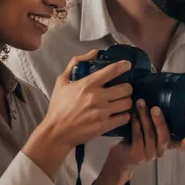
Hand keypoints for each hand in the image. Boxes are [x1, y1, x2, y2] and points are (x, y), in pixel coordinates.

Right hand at [24, 51, 132, 176]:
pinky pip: (124, 118)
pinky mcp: (105, 125)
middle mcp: (97, 96)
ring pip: (127, 103)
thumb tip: (95, 52)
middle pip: (126, 88)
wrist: (56, 131)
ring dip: (126, 102)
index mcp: (87, 84)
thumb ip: (76, 63)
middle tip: (123, 90)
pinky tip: (119, 114)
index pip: (112, 71)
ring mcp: (102, 112)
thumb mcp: (62, 81)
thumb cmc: (59, 106)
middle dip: (127, 88)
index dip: (124, 66)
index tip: (127, 65)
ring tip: (121, 102)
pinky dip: (124, 115)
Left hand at [92, 100, 184, 184]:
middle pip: (164, 137)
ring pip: (149, 134)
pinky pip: (137, 136)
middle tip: (155, 108)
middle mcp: (159, 152)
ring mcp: (148, 155)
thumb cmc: (135, 141)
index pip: (179, 146)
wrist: (120, 160)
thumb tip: (157, 100)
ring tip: (140, 103)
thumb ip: (155, 125)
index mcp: (165, 146)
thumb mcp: (148, 134)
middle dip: (160, 121)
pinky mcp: (136, 155)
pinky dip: (135, 124)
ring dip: (144, 117)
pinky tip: (133, 114)